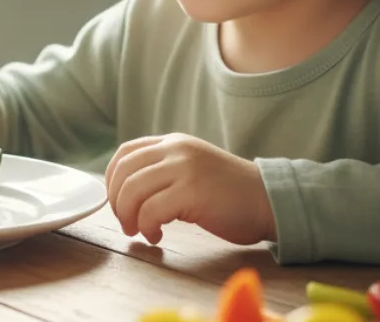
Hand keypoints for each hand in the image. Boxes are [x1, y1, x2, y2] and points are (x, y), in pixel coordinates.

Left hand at [105, 133, 275, 245]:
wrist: (268, 200)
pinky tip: (158, 236)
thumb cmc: (230, 193)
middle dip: (116, 201)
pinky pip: (152, 210)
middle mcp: (176, 149)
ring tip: (141, 231)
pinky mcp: (193, 192)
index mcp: (173, 142)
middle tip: (126, 223)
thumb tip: (127, 192)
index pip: (125, 153)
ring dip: (128, 216)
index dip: (111, 180)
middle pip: (124, 171)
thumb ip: (164, 171)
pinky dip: (147, 226)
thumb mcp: (192, 168)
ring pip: (133, 190)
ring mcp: (184, 168)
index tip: (117, 202)